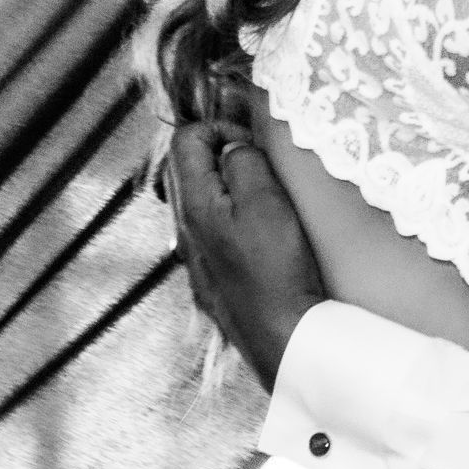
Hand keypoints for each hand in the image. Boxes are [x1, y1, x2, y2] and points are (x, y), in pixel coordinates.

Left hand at [166, 119, 325, 389]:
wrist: (284, 340)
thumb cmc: (278, 269)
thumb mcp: (266, 200)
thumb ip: (242, 162)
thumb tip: (231, 148)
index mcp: (193, 204)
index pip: (186, 139)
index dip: (220, 127)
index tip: (252, 144)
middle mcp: (184, 231)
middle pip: (186, 169)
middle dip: (221, 155)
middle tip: (260, 166)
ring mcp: (195, 260)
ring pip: (199, 202)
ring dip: (228, 188)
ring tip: (265, 198)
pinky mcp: (211, 282)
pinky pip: (212, 233)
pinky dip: (231, 219)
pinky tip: (261, 236)